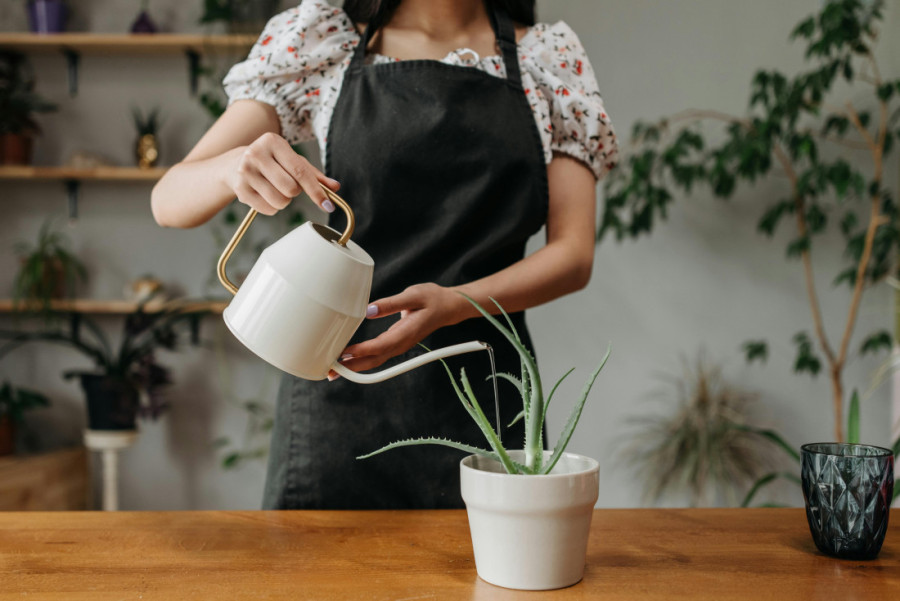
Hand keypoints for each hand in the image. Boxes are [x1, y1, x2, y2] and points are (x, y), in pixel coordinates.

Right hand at [228, 132, 339, 215]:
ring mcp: (245, 171)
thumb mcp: (292, 161)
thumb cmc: (272, 162)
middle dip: (294, 192)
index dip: (316, 191)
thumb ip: (314, 175)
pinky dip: (272, 207)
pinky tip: (264, 194)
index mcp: (272, 141)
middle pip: (291, 189)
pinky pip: (268, 209)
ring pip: (280, 201)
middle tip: (286, 184)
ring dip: (284, 201)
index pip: (300, 171)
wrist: (235, 164)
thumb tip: (335, 187)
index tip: (327, 205)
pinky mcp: (239, 189)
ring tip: (275, 189)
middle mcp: (256, 153)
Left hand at [331, 283, 464, 377]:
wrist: (448, 307)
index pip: (379, 346)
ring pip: (374, 360)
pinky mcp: (396, 343)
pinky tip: (349, 358)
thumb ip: (390, 303)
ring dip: (354, 366)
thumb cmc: (432, 299)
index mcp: (405, 333)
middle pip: (373, 360)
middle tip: (330, 371)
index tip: (343, 353)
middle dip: (351, 367)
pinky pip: (377, 355)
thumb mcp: (413, 295)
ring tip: (333, 369)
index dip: (361, 351)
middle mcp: (400, 344)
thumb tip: (368, 311)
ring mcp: (398, 346)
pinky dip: (361, 359)